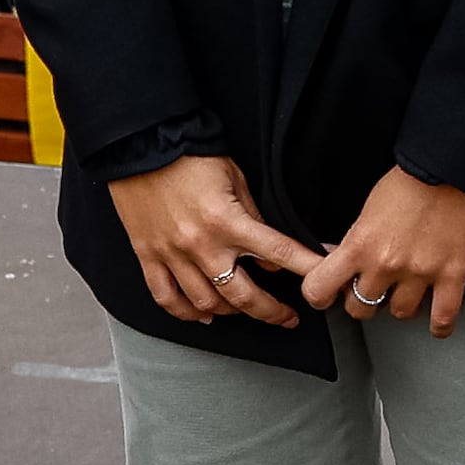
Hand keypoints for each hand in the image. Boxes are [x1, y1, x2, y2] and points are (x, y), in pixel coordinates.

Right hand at [108, 154, 315, 326]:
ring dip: (231, 312)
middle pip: (242, 295)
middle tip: (287, 317)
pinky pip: (167, 298)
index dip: (306, 270)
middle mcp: (201, 245)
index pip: (279, 253)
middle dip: (271, 311)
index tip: (322, 283)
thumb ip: (253, 216)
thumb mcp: (235, 178)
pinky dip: (185, 313)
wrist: (142, 147)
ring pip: (206, 304)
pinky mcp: (148, 257)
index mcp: (228, 221)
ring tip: (245, 310)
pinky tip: (201, 316)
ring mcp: (173, 255)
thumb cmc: (189, 156)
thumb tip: (269, 251)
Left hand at [303, 167, 464, 334]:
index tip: (329, 294)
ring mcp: (421, 272)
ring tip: (410, 291)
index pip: (319, 289)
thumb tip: (343, 257)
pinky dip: (440, 325)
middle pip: (361, 309)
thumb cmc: (414, 178)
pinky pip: (443, 317)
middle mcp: (386, 264)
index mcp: (359, 244)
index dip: (321, 295)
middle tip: (376, 288)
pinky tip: (437, 321)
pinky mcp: (453, 274)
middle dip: (367, 300)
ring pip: (401, 313)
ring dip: (404, 304)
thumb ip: (357, 238)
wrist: (455, 164)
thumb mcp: (370, 206)